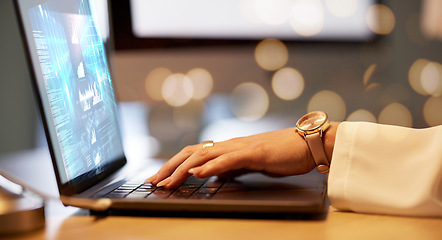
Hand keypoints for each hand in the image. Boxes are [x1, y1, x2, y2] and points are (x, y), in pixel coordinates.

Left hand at [146, 123, 337, 188]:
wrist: (308, 144)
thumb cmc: (283, 155)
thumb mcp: (251, 165)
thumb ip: (232, 168)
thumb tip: (214, 176)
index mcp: (229, 148)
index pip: (196, 153)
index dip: (175, 165)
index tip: (161, 178)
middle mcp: (231, 144)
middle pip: (192, 151)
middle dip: (170, 167)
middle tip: (153, 181)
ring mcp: (242, 147)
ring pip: (205, 154)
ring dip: (183, 168)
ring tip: (166, 181)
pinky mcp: (254, 152)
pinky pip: (228, 160)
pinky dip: (210, 166)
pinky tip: (197, 173)